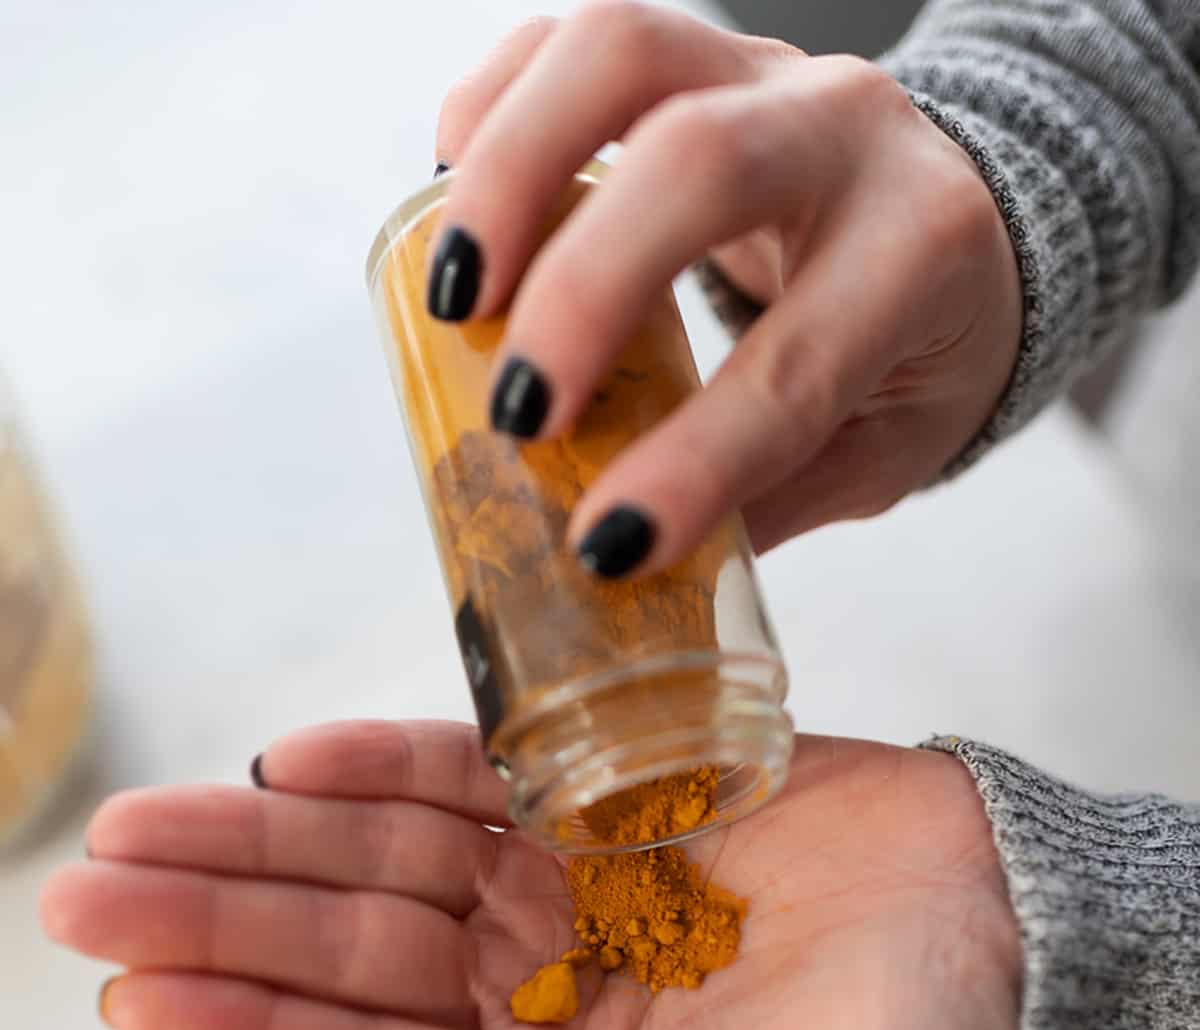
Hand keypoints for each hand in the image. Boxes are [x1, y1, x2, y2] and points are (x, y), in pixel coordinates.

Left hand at [42, 722, 1020, 1029]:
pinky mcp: (608, 803)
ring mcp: (567, 897)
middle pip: (344, 962)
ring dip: (260, 840)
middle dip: (213, 923)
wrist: (1030, 946)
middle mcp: (541, 1006)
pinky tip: (290, 758)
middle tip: (80, 889)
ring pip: (381, 866)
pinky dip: (380, 767)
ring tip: (140, 819)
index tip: (134, 997)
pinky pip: (469, 782)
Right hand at [432, 3, 1022, 566]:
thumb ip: (769, 500)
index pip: (797, 363)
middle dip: (584, 291)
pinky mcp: (689, 48)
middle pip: (701, 164)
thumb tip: (630, 564)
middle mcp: (851, 132)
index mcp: (921, 252)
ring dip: (511, 173)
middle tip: (518, 410)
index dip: (694, 461)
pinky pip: (568, 38)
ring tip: (454, 299)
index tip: (603, 543)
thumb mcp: (881, 449)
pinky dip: (493, 112)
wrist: (952, 214)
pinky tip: (453, 201)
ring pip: (620, 54)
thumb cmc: (916, 347)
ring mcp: (763, 69)